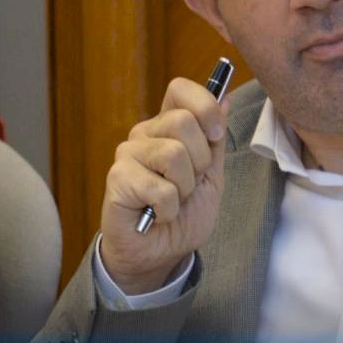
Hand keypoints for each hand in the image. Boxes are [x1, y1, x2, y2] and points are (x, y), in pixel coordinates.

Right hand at [99, 78, 229, 294]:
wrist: (161, 253)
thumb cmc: (184, 214)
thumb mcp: (212, 175)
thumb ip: (215, 139)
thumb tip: (225, 97)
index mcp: (168, 127)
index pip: (180, 89)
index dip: (204, 106)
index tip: (215, 136)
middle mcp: (144, 134)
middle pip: (183, 122)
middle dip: (199, 162)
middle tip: (188, 185)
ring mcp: (128, 154)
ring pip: (173, 154)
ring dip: (184, 188)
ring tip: (172, 201)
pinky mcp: (117, 179)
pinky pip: (161, 187)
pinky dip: (168, 208)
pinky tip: (157, 214)